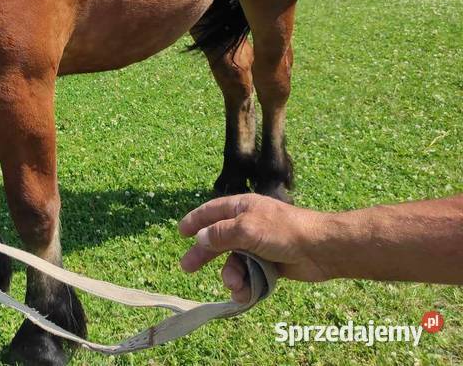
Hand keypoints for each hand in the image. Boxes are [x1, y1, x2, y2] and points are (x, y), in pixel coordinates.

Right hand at [178, 193, 330, 302]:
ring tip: (235, 286)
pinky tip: (246, 294)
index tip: (181, 232)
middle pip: (218, 239)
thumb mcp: (246, 228)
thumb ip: (220, 234)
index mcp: (242, 208)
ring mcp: (258, 245)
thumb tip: (200, 239)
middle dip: (204, 254)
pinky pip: (249, 275)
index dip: (195, 220)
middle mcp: (248, 225)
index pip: (212, 211)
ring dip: (231, 275)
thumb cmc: (284, 231)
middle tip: (186, 267)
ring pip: (233, 262)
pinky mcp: (269, 264)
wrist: (321, 250)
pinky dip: (246, 285)